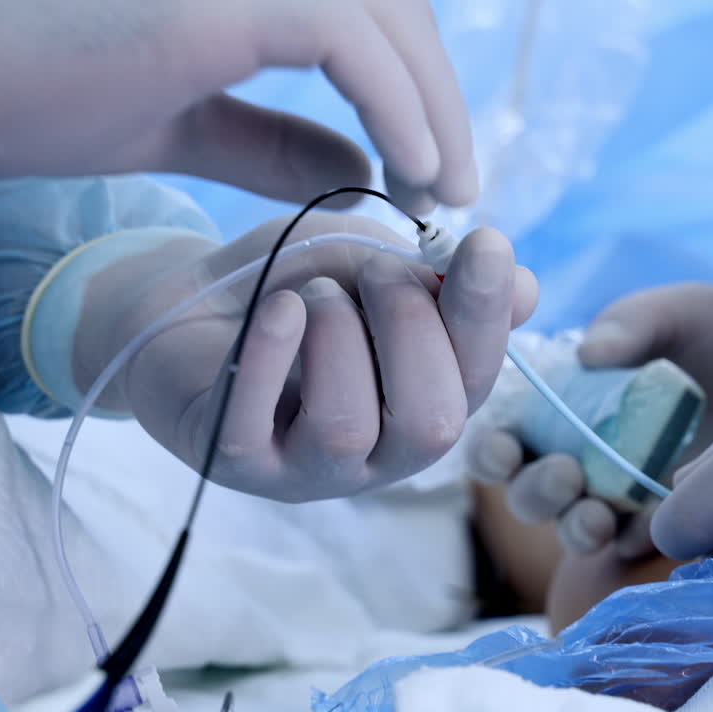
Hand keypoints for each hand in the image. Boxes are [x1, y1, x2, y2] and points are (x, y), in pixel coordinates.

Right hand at [0, 0, 472, 213]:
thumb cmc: (31, 92)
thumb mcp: (183, 121)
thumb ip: (272, 139)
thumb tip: (361, 166)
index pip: (371, 14)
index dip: (415, 85)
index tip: (429, 169)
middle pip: (399, 11)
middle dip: (441, 101)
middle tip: (453, 189)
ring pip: (393, 21)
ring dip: (436, 110)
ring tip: (443, 192)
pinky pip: (352, 41)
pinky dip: (400, 105)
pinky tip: (416, 172)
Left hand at [78, 212, 537, 501]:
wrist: (184, 306)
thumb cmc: (292, 288)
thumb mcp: (371, 267)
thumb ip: (439, 281)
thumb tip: (527, 289)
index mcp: (425, 402)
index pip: (478, 376)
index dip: (485, 314)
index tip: (484, 241)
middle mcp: (377, 452)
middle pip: (430, 423)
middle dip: (410, 328)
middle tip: (372, 271)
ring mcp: (303, 468)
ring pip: (347, 429)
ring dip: (339, 340)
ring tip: (313, 296)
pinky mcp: (232, 460)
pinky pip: (257, 423)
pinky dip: (277, 351)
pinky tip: (279, 308)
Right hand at [470, 283, 712, 555]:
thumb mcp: (680, 313)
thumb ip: (632, 323)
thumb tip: (586, 354)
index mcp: (570, 402)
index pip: (506, 433)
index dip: (489, 445)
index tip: (505, 444)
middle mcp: (587, 454)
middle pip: (527, 492)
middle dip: (534, 491)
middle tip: (566, 474)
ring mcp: (628, 496)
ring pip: (572, 529)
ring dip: (571, 527)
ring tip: (598, 514)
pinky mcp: (674, 525)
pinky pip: (636, 549)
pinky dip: (628, 546)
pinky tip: (640, 533)